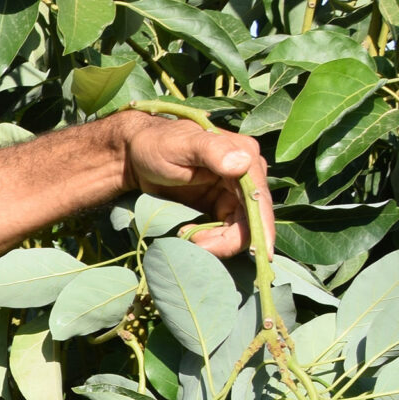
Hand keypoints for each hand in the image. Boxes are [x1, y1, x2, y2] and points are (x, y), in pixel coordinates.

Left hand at [118, 114, 273, 260]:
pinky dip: (209, 239)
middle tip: (197, 245)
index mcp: (245, 155)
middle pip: (252, 220)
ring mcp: (234, 192)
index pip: (259, 198)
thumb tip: (242, 164)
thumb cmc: (158, 144)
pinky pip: (224, 231)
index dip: (262, 228)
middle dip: (229, 240)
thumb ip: (212, 151)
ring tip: (187, 235)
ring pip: (238, 230)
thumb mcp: (182, 145)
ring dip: (217, 241)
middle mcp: (246, 175)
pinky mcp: (220, 206)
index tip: (260, 255)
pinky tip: (187, 232)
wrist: (137, 155)